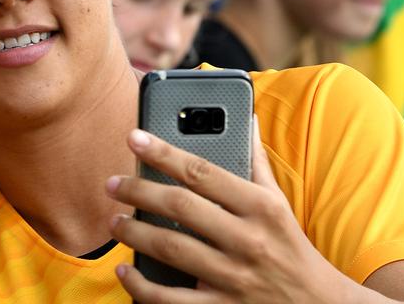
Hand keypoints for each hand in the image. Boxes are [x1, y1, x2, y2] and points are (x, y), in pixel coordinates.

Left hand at [106, 123, 356, 303]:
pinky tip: (125, 271)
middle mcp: (248, 240)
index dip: (164, 152)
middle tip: (111, 184)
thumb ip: (256, 162)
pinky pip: (172, 300)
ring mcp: (235, 278)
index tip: (134, 138)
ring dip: (134, 233)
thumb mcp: (280, 203)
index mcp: (261, 207)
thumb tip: (246, 118)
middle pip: (180, 207)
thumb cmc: (292, 247)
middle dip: (138, 191)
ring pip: (171, 250)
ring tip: (113, 222)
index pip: (203, 171)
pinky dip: (142, 286)